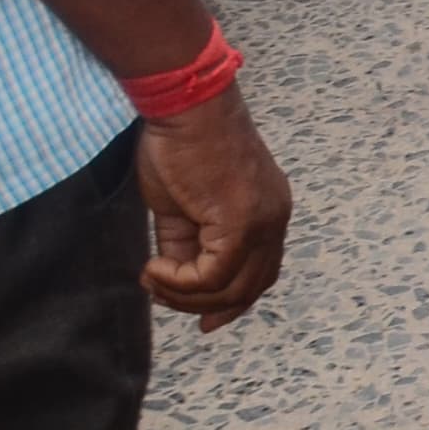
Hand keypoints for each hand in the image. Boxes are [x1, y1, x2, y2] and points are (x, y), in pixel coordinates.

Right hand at [135, 87, 294, 329]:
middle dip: (204, 305)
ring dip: (185, 296)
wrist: (185, 107)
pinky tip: (154, 268)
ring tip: (153, 279)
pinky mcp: (241, 221)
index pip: (261, 273)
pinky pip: (213, 274)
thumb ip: (185, 245)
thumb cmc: (180, 146)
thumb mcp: (181, 207)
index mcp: (268, 212)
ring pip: (231, 287)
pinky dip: (179, 281)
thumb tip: (174, 279)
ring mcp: (263, 221)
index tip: (203, 322)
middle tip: (162, 297)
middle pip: (250, 288)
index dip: (231, 302)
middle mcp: (275, 219)